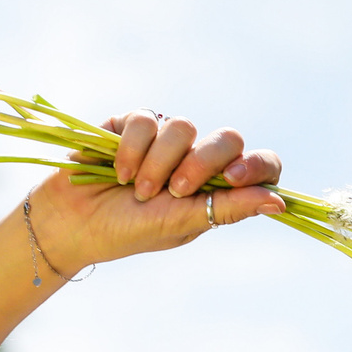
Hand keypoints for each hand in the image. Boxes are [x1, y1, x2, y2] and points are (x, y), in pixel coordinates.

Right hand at [26, 110, 285, 273]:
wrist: (71, 226)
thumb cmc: (129, 232)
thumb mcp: (182, 224)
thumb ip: (230, 209)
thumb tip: (280, 203)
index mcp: (217, 187)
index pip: (259, 164)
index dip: (256, 165)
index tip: (234, 178)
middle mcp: (196, 159)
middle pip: (227, 137)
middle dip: (202, 163)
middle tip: (175, 190)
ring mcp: (165, 140)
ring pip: (183, 127)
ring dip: (158, 163)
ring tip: (137, 190)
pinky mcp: (131, 124)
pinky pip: (145, 120)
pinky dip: (131, 148)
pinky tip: (116, 171)